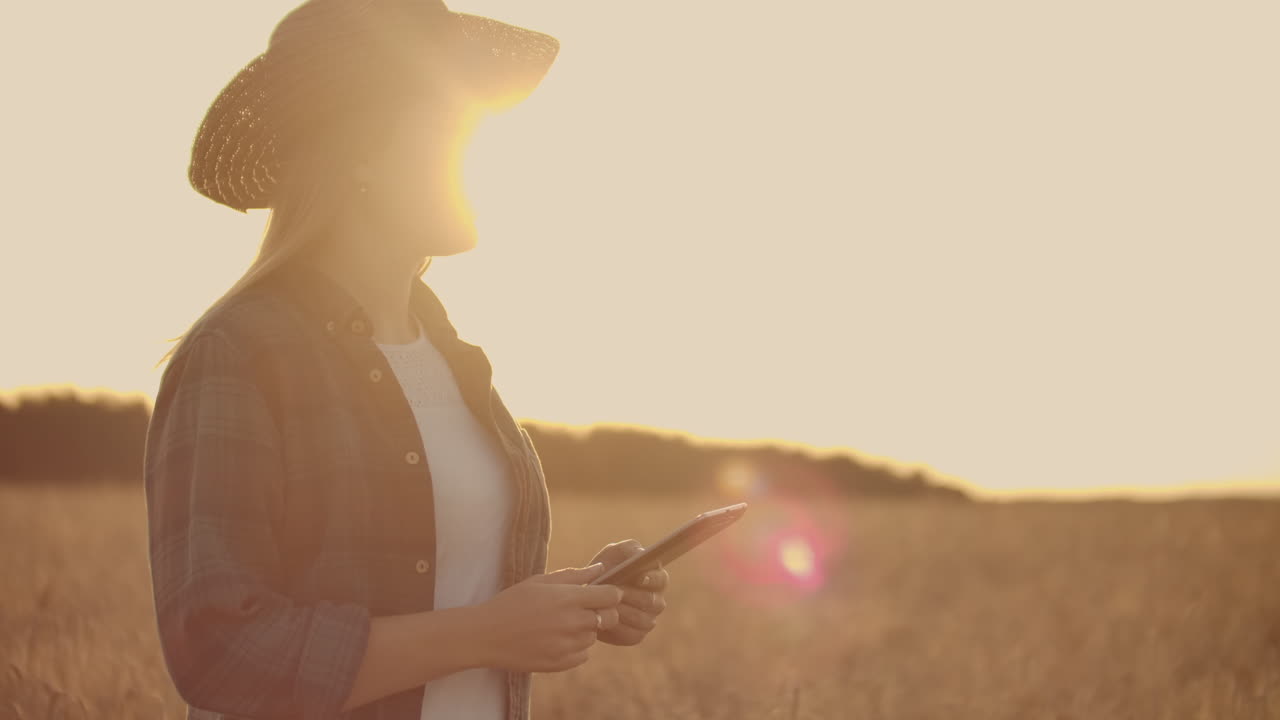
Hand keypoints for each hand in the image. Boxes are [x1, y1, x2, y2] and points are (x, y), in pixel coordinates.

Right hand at [478, 563, 622, 672]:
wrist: (485, 635)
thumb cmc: (511, 603)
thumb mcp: (539, 582)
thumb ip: (573, 575)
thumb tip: (600, 569)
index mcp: (568, 598)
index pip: (612, 596)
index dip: (610, 594)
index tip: (601, 594)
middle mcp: (572, 623)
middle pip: (610, 618)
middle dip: (603, 612)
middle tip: (584, 610)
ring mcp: (568, 646)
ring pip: (595, 637)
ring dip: (585, 631)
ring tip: (560, 625)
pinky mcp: (561, 664)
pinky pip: (583, 655)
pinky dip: (575, 648)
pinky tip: (555, 640)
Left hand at [589, 539, 669, 646]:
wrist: (587, 595)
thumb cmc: (605, 569)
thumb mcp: (614, 553)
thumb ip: (628, 549)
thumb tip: (639, 554)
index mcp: (656, 579)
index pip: (662, 580)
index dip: (653, 579)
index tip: (640, 577)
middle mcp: (656, 601)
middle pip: (653, 602)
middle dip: (633, 597)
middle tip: (615, 593)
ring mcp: (648, 620)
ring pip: (643, 620)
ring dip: (624, 612)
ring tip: (607, 606)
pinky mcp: (636, 635)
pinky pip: (633, 635)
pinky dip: (618, 628)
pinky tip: (605, 620)